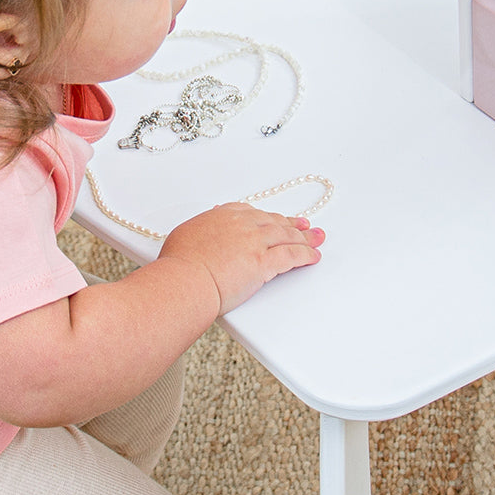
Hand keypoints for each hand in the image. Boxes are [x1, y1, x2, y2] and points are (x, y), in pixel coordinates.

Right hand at [158, 203, 324, 314]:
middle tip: (305, 226)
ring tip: (316, 239)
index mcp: (223, 216)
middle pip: (274, 222)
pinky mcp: (264, 263)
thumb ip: (200, 231)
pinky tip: (312, 256)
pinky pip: (291, 255)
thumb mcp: (184, 236)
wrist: (183, 281)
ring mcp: (255, 242)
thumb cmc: (178, 265)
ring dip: (305, 238)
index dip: (269, 216)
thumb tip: (200, 234)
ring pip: (286, 236)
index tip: (276, 218)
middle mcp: (242, 224)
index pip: (253, 213)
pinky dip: (305, 255)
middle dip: (292, 225)